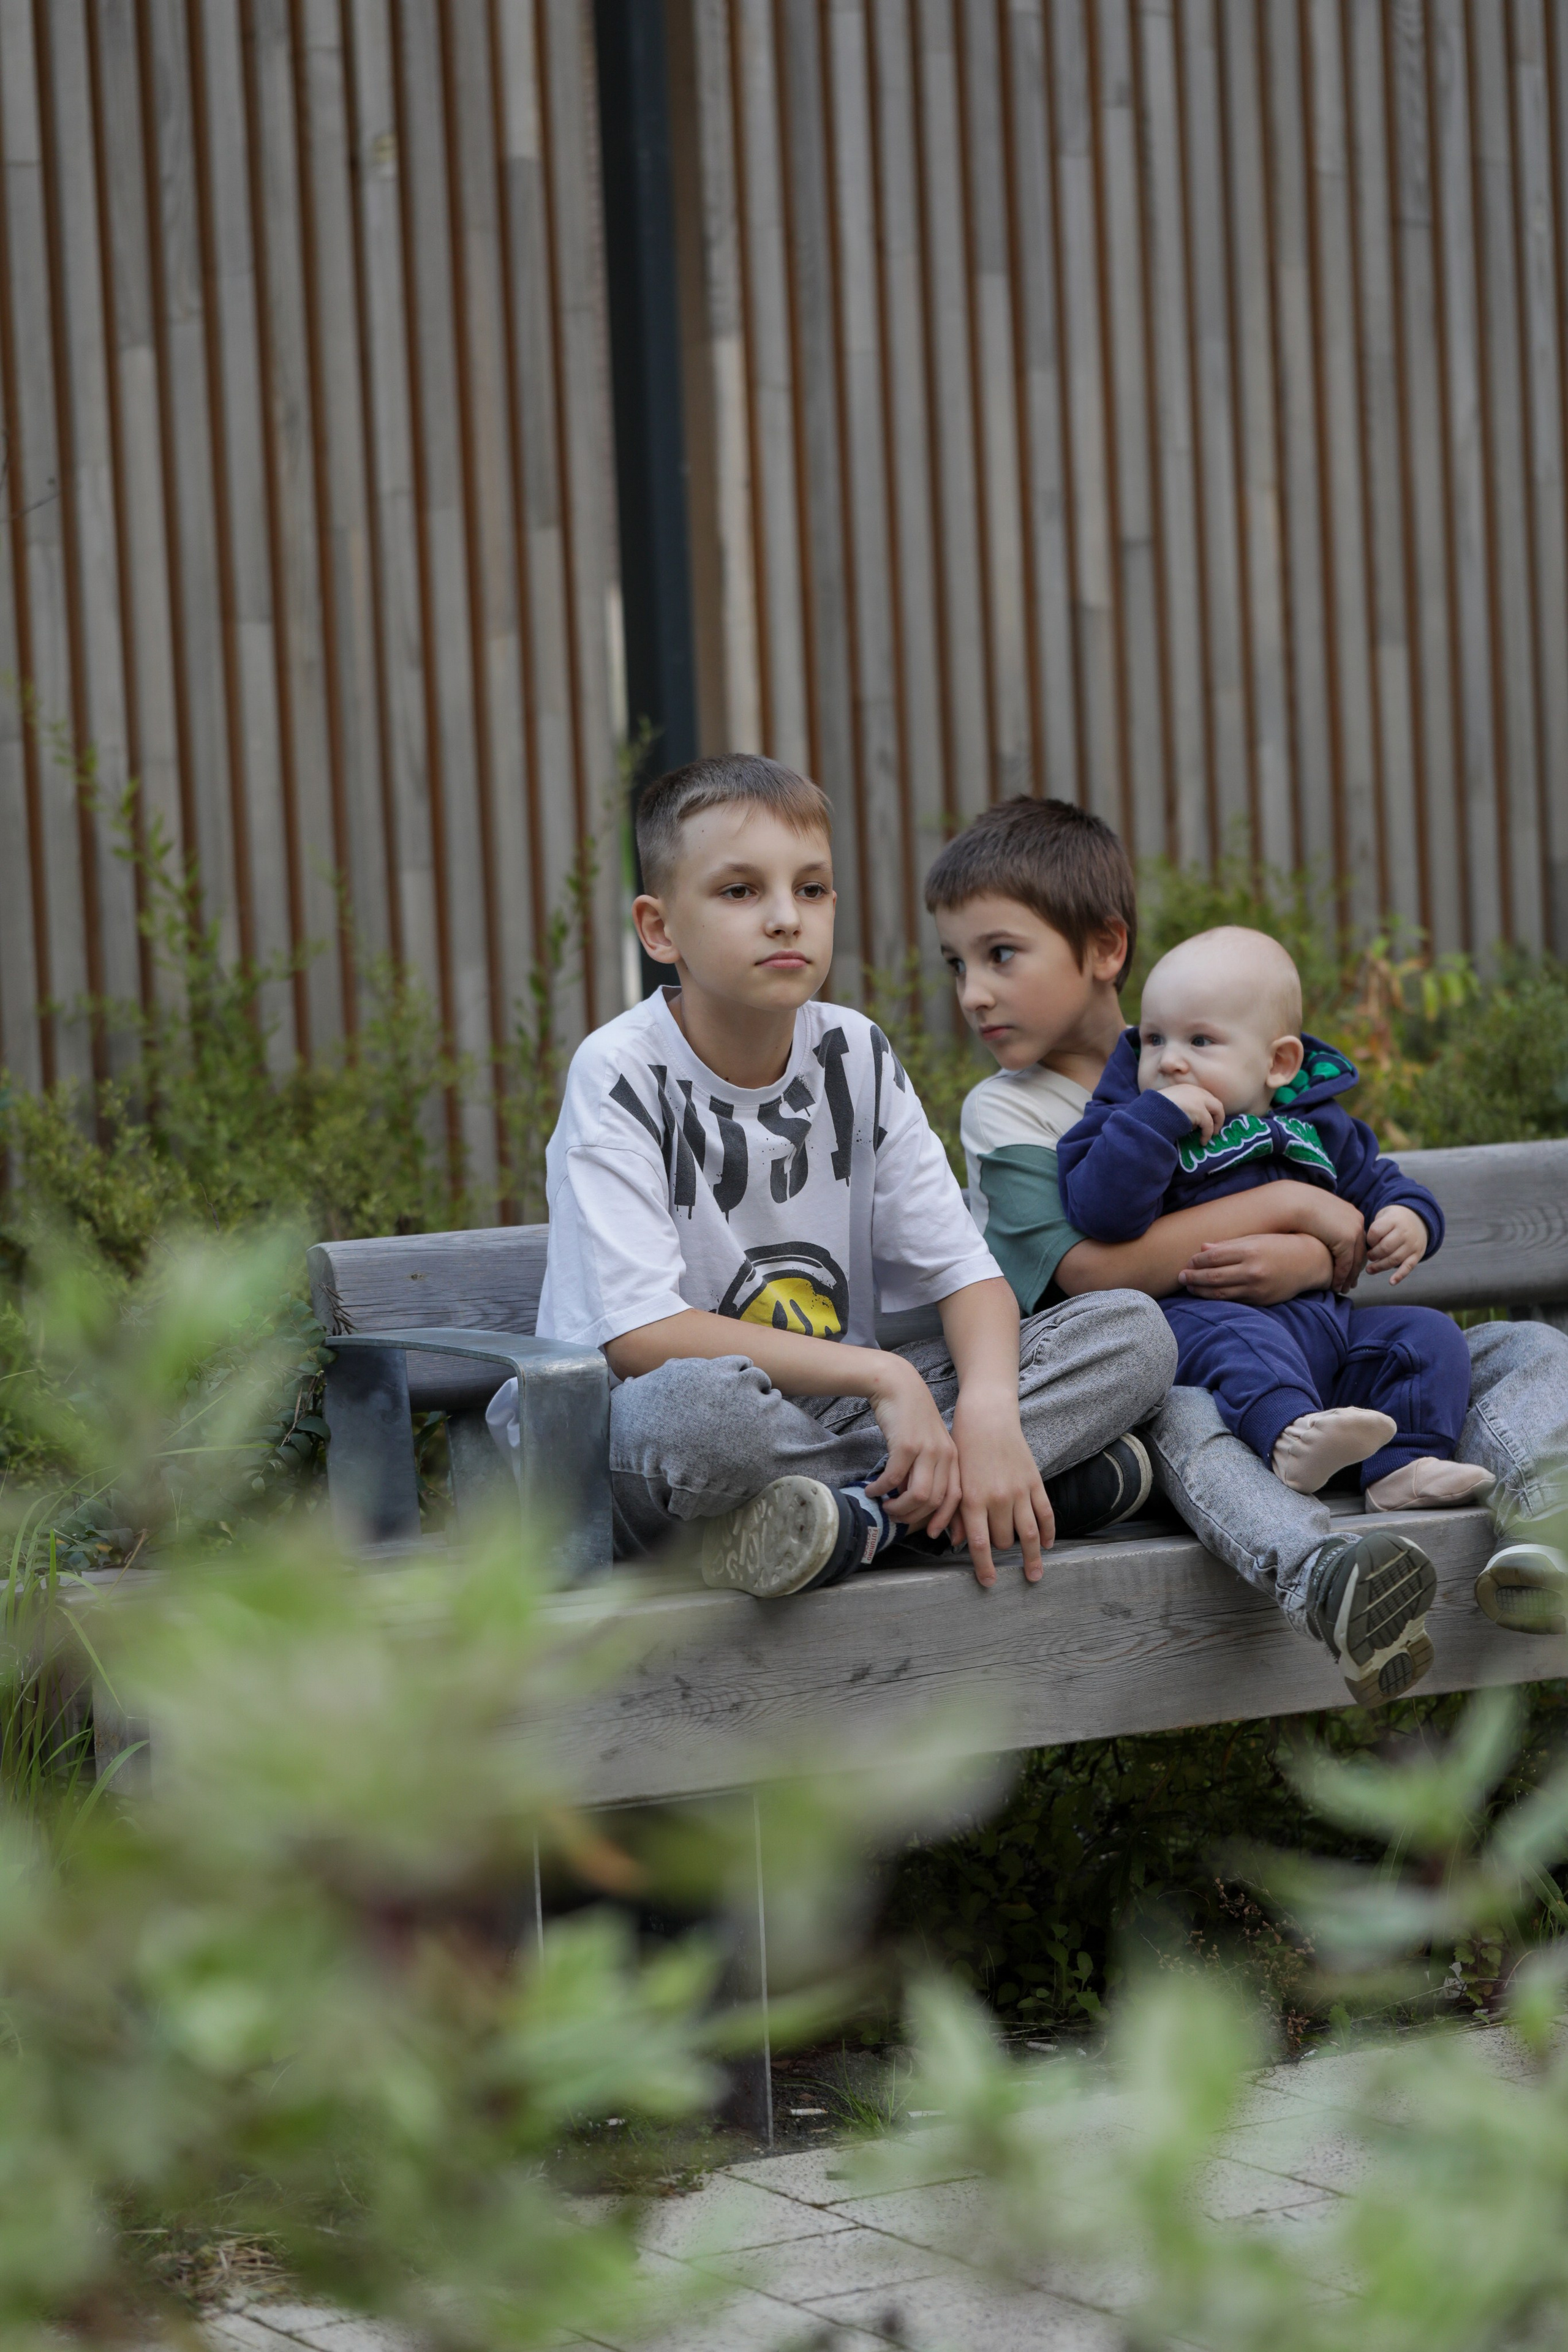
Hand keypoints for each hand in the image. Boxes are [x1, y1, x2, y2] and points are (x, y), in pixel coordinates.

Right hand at [864, 1359, 960, 1530]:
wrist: (897, 1385)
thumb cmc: (910, 1417)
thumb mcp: (928, 1443)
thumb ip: (929, 1469)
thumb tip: (918, 1501)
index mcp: (953, 1457)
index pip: (956, 1498)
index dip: (943, 1519)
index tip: (931, 1533)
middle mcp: (945, 1455)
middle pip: (935, 1501)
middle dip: (915, 1517)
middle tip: (896, 1518)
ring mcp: (926, 1450)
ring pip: (918, 1495)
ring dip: (899, 1507)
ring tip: (885, 1507)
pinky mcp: (906, 1445)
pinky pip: (894, 1479)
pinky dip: (882, 1489)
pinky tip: (873, 1490)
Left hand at [949, 1391, 1052, 1588]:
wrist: (987, 1418)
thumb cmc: (964, 1448)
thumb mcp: (953, 1480)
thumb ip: (955, 1512)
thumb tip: (956, 1543)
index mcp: (973, 1499)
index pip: (980, 1544)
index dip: (985, 1567)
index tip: (989, 1582)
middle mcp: (998, 1499)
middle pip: (1003, 1540)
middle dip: (1001, 1549)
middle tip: (1000, 1551)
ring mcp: (1019, 1491)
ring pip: (1028, 1533)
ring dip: (1032, 1556)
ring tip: (1035, 1573)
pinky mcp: (1034, 1482)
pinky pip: (1046, 1513)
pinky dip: (1049, 1532)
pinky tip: (1048, 1544)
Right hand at [1154, 1081, 1226, 1142]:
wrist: (1151, 1112)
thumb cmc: (1156, 1110)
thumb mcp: (1170, 1103)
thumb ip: (1181, 1106)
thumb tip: (1189, 1121)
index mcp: (1187, 1089)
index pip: (1205, 1097)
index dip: (1209, 1109)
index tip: (1208, 1119)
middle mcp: (1196, 1092)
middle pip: (1216, 1103)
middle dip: (1218, 1116)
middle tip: (1215, 1128)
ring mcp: (1199, 1100)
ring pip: (1217, 1111)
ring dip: (1216, 1125)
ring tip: (1211, 1136)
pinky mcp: (1200, 1111)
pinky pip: (1209, 1125)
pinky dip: (1207, 1134)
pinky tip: (1202, 1141)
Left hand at [1177, 1232, 1335, 1305]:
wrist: (1309, 1262)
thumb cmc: (1279, 1246)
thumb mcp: (1255, 1239)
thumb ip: (1228, 1245)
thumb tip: (1202, 1249)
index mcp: (1250, 1251)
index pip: (1213, 1257)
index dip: (1196, 1261)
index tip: (1188, 1262)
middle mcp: (1252, 1271)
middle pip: (1213, 1277)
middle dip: (1193, 1278)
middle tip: (1181, 1276)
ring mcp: (1256, 1288)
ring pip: (1220, 1293)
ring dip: (1200, 1291)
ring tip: (1189, 1286)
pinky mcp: (1260, 1301)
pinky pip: (1233, 1301)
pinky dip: (1216, 1299)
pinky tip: (1207, 1295)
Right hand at [1296, 1190, 1369, 1291]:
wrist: (1294, 1202)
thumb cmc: (1299, 1206)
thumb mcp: (1319, 1215)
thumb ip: (1326, 1224)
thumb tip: (1323, 1233)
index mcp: (1351, 1213)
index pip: (1357, 1240)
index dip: (1354, 1257)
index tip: (1349, 1271)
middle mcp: (1357, 1221)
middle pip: (1360, 1251)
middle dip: (1355, 1270)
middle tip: (1350, 1284)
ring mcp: (1354, 1230)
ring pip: (1356, 1260)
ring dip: (1349, 1277)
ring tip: (1342, 1289)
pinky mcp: (1347, 1240)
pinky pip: (1346, 1264)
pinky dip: (1341, 1277)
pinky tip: (1335, 1286)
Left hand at [1365, 1202, 1428, 1285]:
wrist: (1417, 1220)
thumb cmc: (1393, 1220)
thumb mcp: (1384, 1216)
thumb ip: (1374, 1228)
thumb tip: (1360, 1246)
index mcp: (1393, 1220)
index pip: (1376, 1232)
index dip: (1369, 1240)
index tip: (1368, 1242)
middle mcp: (1404, 1232)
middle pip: (1385, 1248)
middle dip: (1373, 1255)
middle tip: (1369, 1256)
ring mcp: (1412, 1244)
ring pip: (1394, 1259)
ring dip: (1380, 1267)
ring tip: (1369, 1270)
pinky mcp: (1417, 1254)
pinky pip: (1408, 1267)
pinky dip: (1400, 1276)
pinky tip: (1391, 1282)